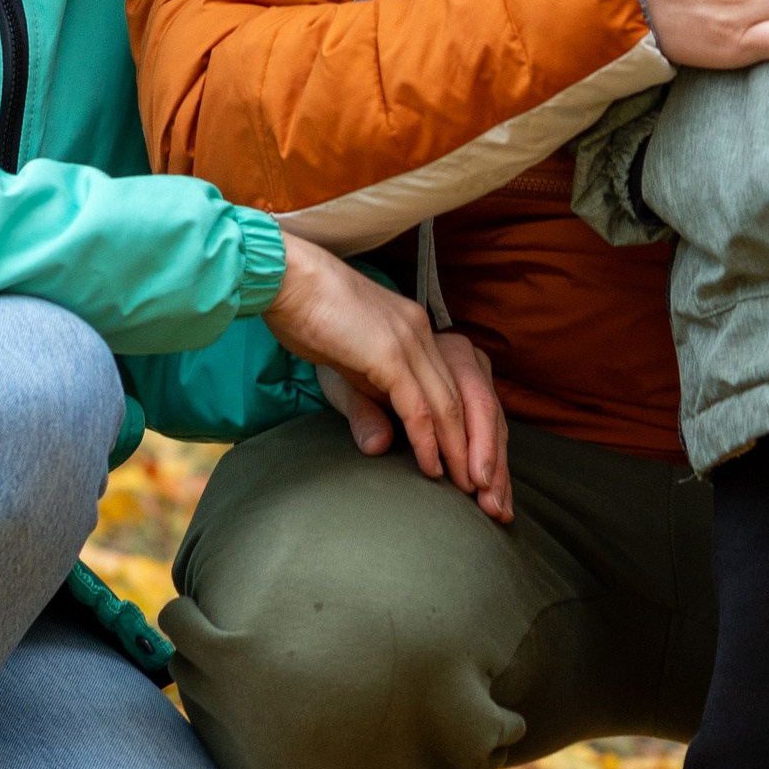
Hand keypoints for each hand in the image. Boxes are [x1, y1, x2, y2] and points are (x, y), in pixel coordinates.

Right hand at [267, 238, 509, 518]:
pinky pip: (418, 407)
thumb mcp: (343, 371)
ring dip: (461, 452)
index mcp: (418, 331)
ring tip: (468, 489)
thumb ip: (368, 405)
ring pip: (450, 406)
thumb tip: (382, 446)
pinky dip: (429, 442)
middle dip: (478, 448)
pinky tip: (433, 468)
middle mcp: (423, 333)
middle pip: (466, 398)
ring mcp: (410, 340)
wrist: (284, 277)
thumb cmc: (306, 316)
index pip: (457, 386)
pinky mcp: (389, 353)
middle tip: (485, 491)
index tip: (475, 467)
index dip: (471, 430)